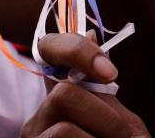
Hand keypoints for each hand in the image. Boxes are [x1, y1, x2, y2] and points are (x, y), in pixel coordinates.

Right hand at [21, 33, 149, 137]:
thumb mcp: (118, 127)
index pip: (48, 50)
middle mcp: (36, 124)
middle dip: (107, 118)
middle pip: (63, 95)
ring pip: (64, 132)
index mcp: (57, 105)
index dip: (75, 49)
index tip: (111, 72)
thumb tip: (87, 27)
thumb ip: (104, 92)